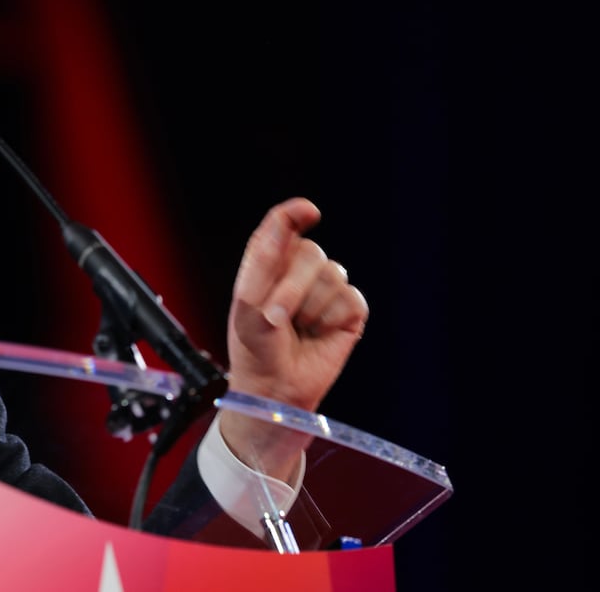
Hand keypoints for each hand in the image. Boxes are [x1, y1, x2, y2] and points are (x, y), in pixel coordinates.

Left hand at [216, 197, 367, 479]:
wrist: (273, 387)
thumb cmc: (254, 347)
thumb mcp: (248, 301)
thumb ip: (264, 259)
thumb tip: (285, 223)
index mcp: (271, 262)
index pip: (285, 225)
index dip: (295, 213)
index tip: (308, 212)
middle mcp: (300, 271)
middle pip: (312, 253)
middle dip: (293, 287)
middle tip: (277, 317)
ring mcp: (327, 290)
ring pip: (333, 275)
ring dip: (310, 307)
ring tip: (297, 329)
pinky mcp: (350, 312)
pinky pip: (351, 299)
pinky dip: (332, 319)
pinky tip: (319, 334)